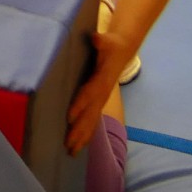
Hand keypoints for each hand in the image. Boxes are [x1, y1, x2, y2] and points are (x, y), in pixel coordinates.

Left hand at [67, 29, 133, 152]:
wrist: (122, 50)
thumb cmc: (111, 45)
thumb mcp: (107, 40)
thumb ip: (102, 40)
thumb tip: (96, 39)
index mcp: (102, 79)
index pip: (90, 94)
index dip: (81, 105)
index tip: (69, 118)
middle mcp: (102, 93)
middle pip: (91, 114)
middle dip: (80, 130)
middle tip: (68, 146)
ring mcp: (101, 99)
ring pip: (92, 121)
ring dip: (82, 137)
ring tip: (71, 153)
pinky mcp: (98, 101)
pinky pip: (93, 120)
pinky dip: (86, 133)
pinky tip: (78, 146)